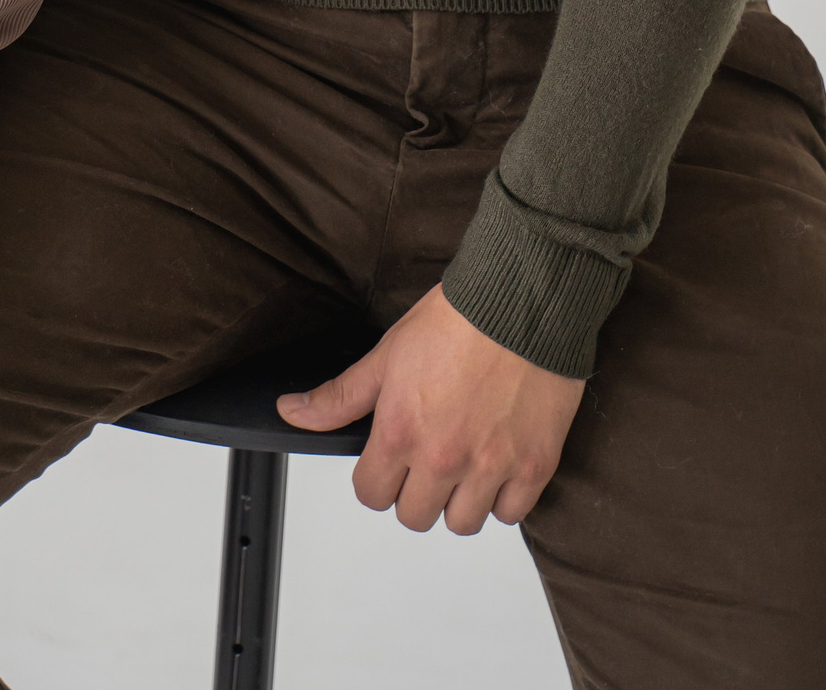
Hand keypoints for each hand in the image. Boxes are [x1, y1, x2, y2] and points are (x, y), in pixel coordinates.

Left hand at [278, 283, 583, 532]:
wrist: (519, 303)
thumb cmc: (455, 321)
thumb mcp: (386, 354)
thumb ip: (340, 396)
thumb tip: (292, 412)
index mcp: (401, 432)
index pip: (371, 495)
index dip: (374, 478)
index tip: (386, 462)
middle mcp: (443, 459)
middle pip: (415, 517)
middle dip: (414, 492)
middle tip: (425, 460)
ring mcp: (491, 467)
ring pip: (463, 523)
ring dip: (458, 500)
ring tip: (462, 463)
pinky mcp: (533, 467)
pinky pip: (512, 514)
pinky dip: (503, 497)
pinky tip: (496, 464)